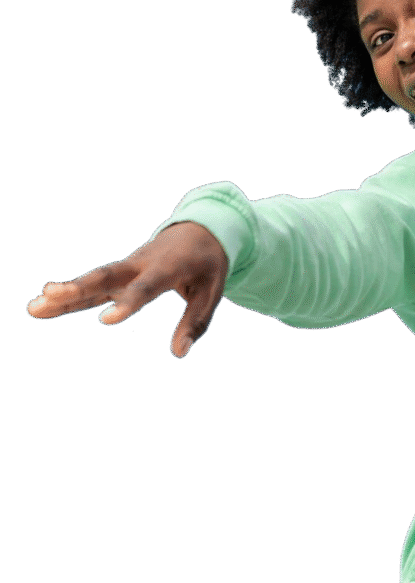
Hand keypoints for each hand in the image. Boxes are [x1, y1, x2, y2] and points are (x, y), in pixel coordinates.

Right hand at [26, 222, 228, 357]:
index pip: (145, 288)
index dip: (127, 303)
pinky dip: (70, 295)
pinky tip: (43, 305)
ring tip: (34, 307)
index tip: (106, 320)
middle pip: (106, 277)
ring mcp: (128, 268)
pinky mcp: (121, 273)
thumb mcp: (212, 292)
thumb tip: (179, 352)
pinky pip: (93, 285)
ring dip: (64, 293)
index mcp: (168, 268)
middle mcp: (141, 265)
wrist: (200, 230)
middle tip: (50, 296)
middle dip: (78, 288)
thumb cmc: (208, 265)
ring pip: (93, 280)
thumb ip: (196, 322)